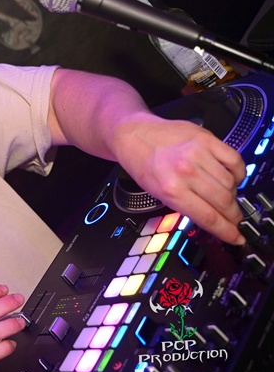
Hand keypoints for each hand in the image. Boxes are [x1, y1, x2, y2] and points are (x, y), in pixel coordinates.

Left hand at [112, 112, 246, 243]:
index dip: (227, 231)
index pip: (208, 217)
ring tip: (226, 196)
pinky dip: (238, 172)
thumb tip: (212, 220)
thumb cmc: (142, 163)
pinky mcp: (206, 138)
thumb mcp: (157, 193)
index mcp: (171, 189)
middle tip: (233, 218)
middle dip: (232, 215)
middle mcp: (185, 171)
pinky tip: (231, 177)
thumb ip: (186, 205)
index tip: (236, 237)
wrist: (134, 134)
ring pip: (230, 183)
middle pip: (223, 202)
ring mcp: (198, 153)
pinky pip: (235, 160)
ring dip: (233, 194)